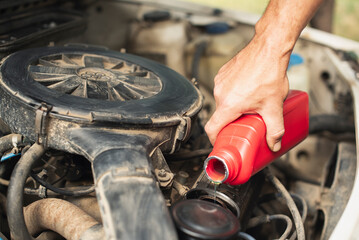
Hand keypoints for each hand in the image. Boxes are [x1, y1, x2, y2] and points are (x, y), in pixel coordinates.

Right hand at [205, 34, 289, 151]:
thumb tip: (274, 143)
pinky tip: (248, 89)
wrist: (268, 48)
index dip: (215, 139)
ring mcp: (220, 82)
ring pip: (223, 101)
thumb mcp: (274, 106)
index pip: (212, 129)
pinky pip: (224, 89)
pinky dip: (233, 93)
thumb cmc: (269, 72)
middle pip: (220, 115)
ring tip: (250, 102)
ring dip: (233, 105)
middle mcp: (220, 93)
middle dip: (232, 121)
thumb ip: (275, 129)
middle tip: (246, 121)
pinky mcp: (222, 73)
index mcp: (229, 104)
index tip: (221, 142)